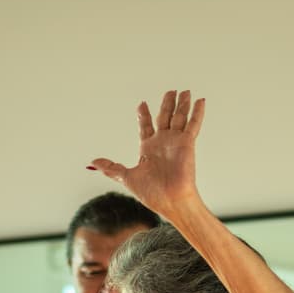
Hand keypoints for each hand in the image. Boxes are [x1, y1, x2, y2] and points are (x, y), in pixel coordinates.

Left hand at [88, 89, 203, 214]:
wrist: (170, 201)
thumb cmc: (152, 193)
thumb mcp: (127, 178)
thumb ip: (112, 168)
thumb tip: (93, 163)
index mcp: (148, 149)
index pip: (146, 126)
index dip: (144, 115)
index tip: (142, 104)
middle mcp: (163, 143)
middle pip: (165, 117)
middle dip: (167, 104)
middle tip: (170, 91)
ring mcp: (176, 142)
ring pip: (179, 117)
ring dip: (182, 104)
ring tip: (184, 91)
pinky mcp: (187, 143)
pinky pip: (193, 124)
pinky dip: (197, 112)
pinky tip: (200, 100)